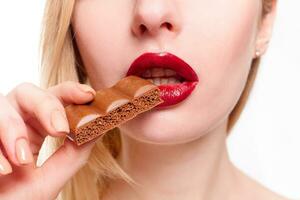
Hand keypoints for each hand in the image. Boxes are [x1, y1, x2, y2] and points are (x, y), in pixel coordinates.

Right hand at [0, 81, 96, 199]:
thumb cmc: (20, 199)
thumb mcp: (53, 176)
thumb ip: (75, 151)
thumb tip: (100, 126)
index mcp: (36, 128)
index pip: (55, 98)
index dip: (70, 91)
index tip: (88, 95)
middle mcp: (15, 122)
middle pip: (28, 92)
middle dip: (46, 105)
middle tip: (59, 129)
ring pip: (2, 104)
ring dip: (14, 130)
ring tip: (23, 160)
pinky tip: (4, 171)